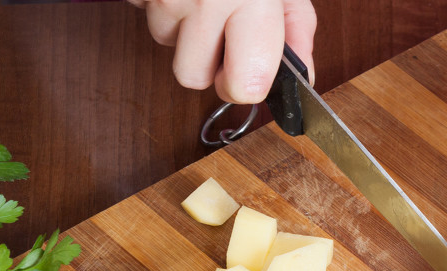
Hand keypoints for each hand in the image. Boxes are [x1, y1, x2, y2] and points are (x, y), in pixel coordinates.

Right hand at [128, 0, 316, 103]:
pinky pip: (143, 10)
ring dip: (182, 26)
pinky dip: (161, 0)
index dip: (244, 86)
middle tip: (222, 29)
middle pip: (191, 76)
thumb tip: (302, 76)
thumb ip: (296, 26)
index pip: (242, 83)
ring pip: (165, 42)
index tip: (247, 73)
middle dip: (205, 62)